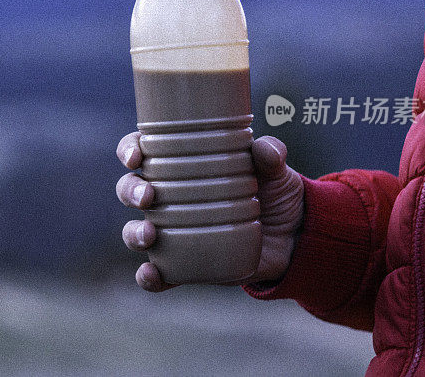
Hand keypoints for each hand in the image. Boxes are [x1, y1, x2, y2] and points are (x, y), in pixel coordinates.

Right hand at [116, 132, 304, 291]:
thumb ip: (271, 155)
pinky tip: (151, 274)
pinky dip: (148, 276)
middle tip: (147, 196)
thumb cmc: (275, 194)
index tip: (136, 154)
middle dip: (130, 191)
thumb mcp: (276, 170)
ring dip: (133, 232)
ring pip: (135, 230)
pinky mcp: (184, 264)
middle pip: (130, 190)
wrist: (294, 239)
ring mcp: (173, 232)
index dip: (130, 149)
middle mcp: (169, 198)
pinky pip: (158, 273)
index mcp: (181, 165)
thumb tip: (265, 149)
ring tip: (149, 235)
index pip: (143, 152)